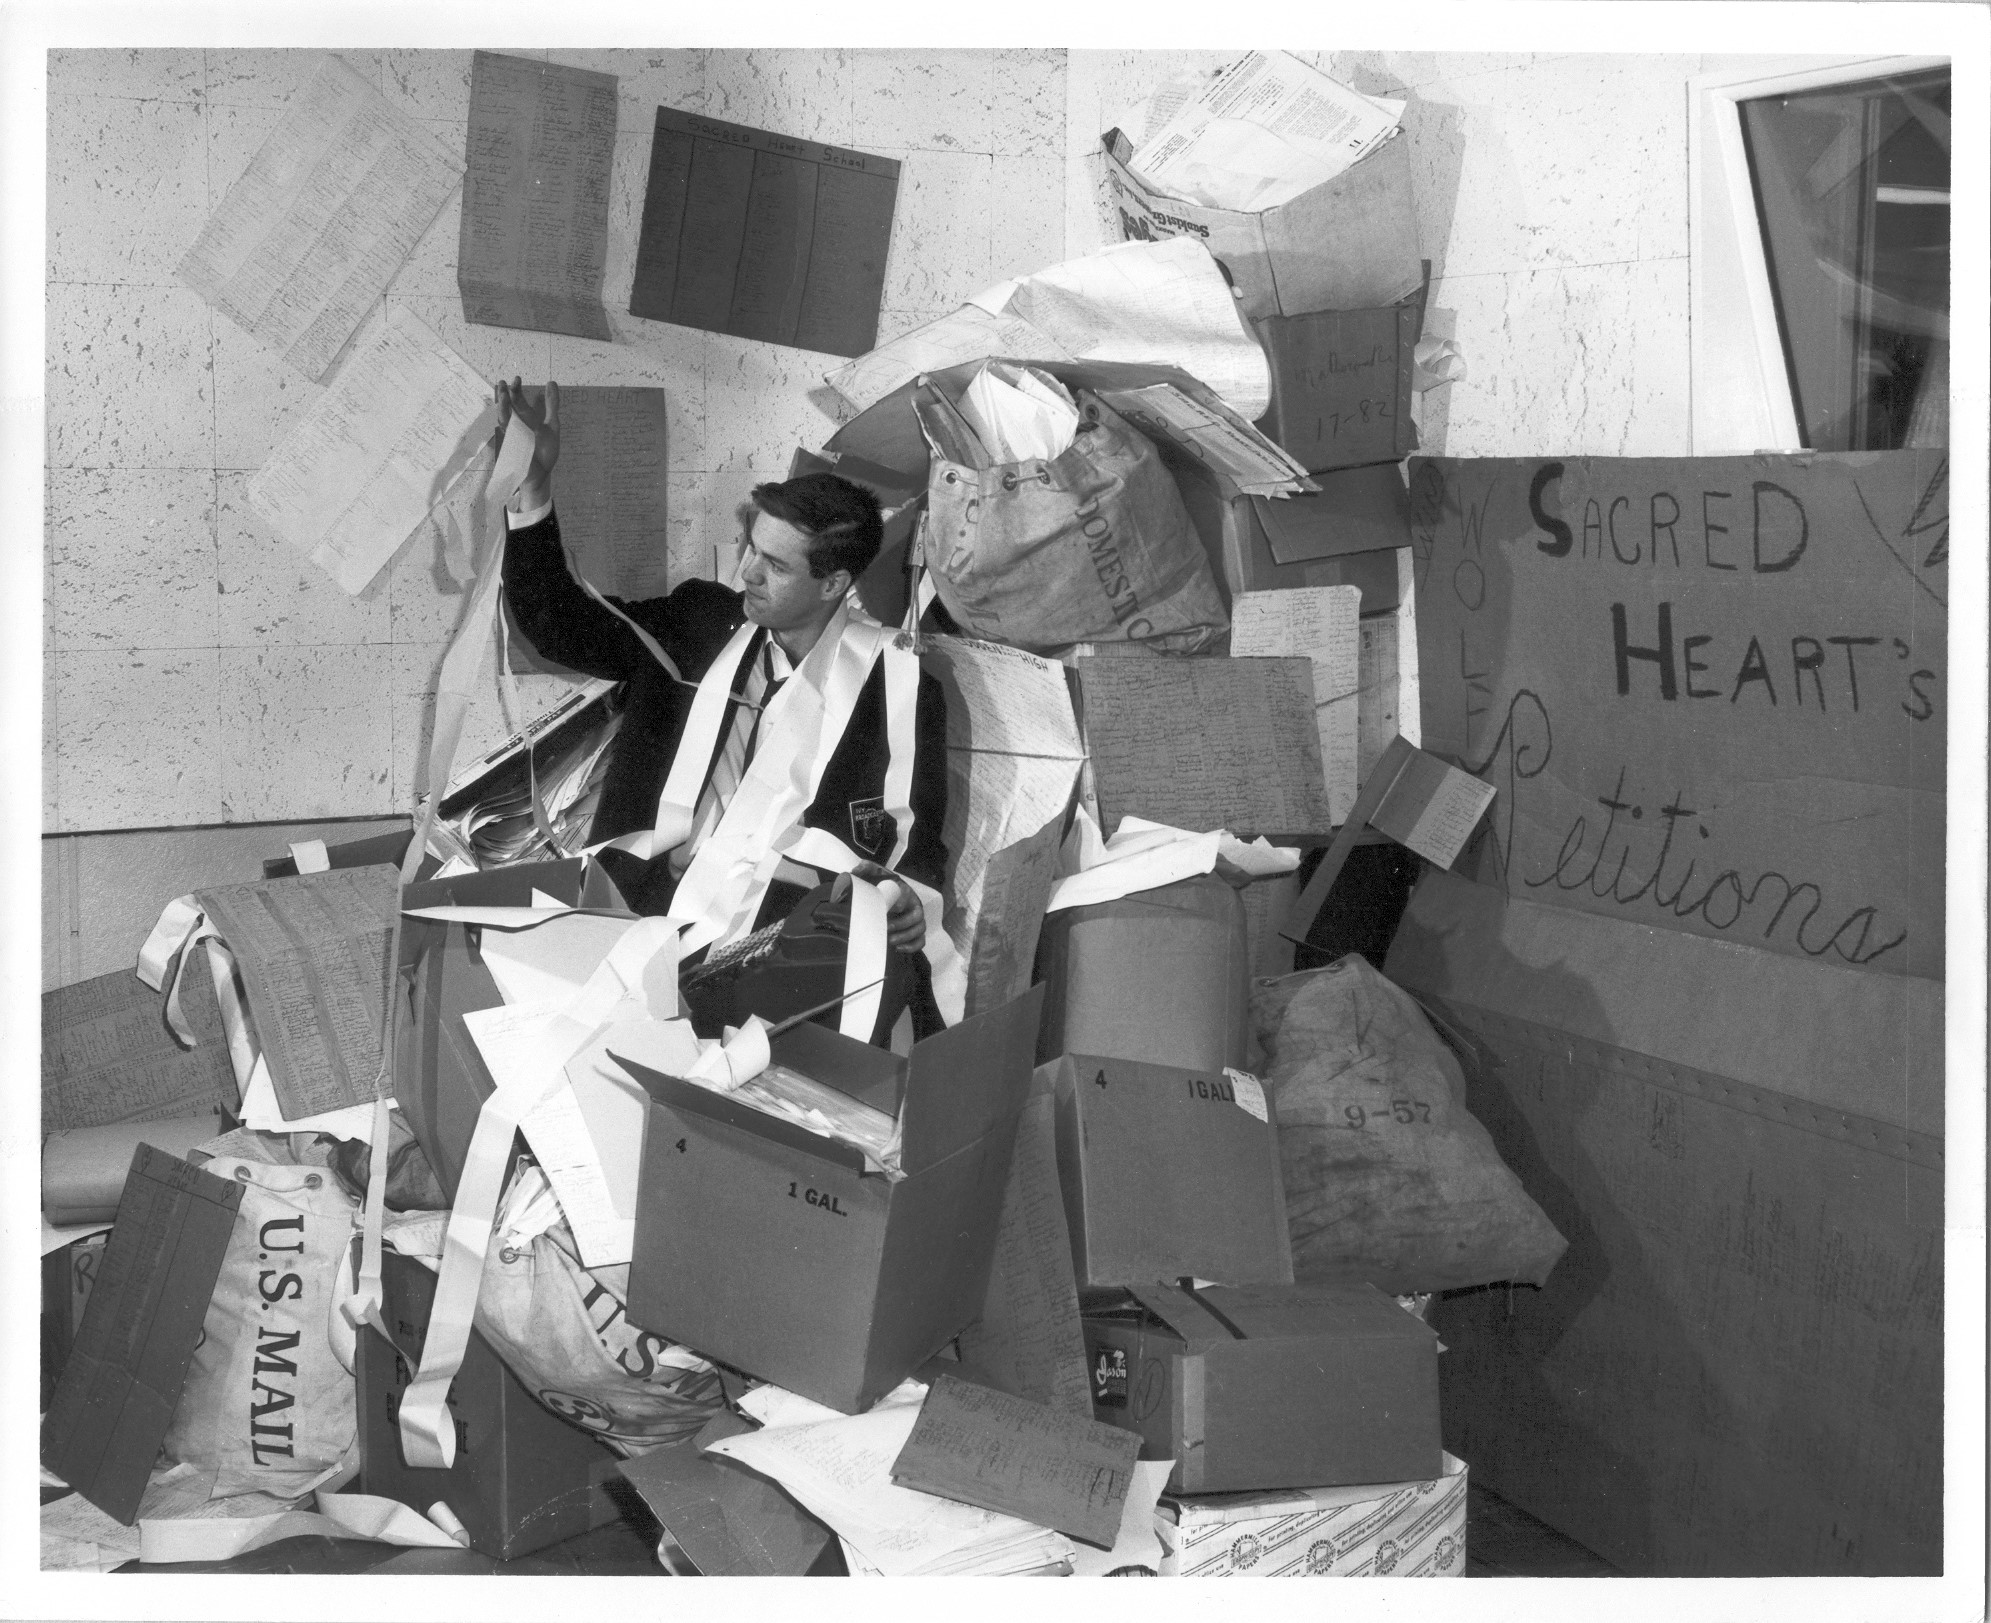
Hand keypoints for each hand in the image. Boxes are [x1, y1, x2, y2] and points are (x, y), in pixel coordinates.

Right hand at [494, 376, 559, 508]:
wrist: (542, 474)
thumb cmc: (544, 451)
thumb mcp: (552, 425)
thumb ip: (551, 405)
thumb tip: (551, 382)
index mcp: (525, 419)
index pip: (517, 401)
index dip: (516, 390)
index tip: (517, 379)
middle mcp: (516, 425)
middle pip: (508, 406)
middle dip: (506, 394)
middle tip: (506, 382)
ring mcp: (512, 435)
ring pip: (504, 417)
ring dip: (502, 405)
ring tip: (501, 392)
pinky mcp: (512, 446)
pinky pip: (506, 434)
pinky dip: (504, 424)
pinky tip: (503, 415)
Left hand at [852, 861, 925, 953]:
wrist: (885, 895)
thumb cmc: (882, 885)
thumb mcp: (874, 873)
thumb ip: (866, 868)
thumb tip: (856, 870)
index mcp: (906, 892)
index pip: (908, 898)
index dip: (900, 904)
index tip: (886, 909)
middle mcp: (914, 906)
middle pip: (917, 917)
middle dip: (902, 925)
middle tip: (886, 928)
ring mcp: (917, 920)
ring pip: (919, 930)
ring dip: (905, 937)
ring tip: (889, 941)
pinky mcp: (916, 932)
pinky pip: (920, 941)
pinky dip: (912, 946)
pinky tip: (898, 949)